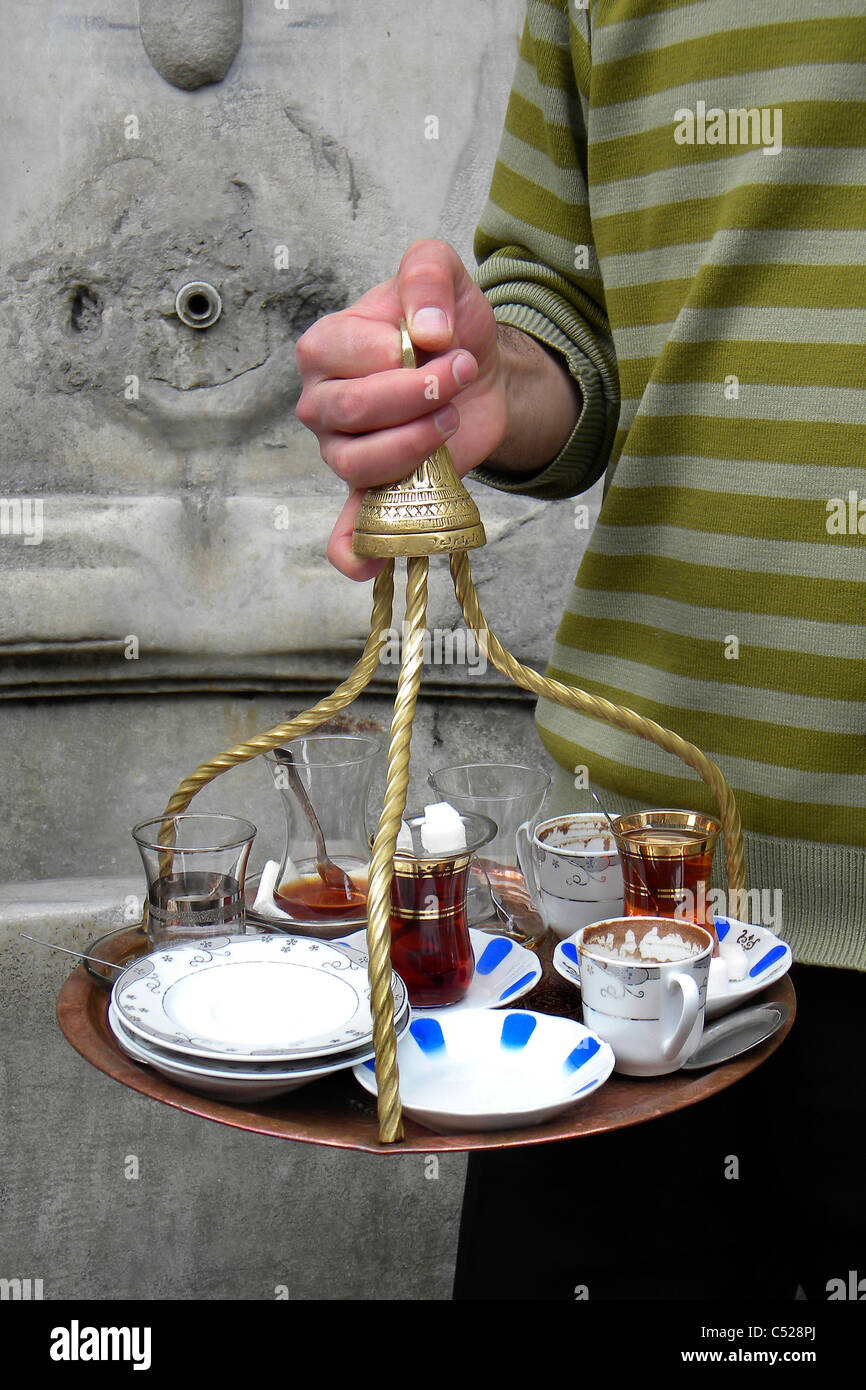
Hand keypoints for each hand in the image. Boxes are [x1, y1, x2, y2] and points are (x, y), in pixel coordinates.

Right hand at [295, 239, 507, 578]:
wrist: (480, 370)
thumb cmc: (449, 327)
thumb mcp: (443, 273)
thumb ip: (427, 273)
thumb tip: (426, 328)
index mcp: (328, 346)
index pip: (343, 353)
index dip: (400, 353)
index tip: (449, 344)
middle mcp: (323, 402)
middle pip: (349, 411)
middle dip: (414, 397)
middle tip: (458, 379)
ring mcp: (342, 452)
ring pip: (358, 463)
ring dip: (414, 444)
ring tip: (451, 419)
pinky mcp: (371, 491)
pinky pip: (349, 529)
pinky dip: (353, 552)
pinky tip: (369, 567)